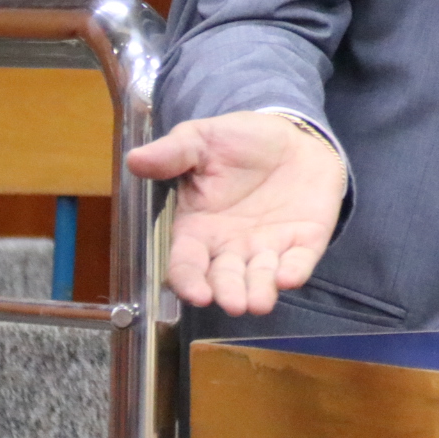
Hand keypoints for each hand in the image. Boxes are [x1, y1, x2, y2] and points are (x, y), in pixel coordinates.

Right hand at [125, 112, 346, 315]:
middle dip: (229, 293)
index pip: (187, 264)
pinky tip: (290, 278)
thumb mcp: (202, 140)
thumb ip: (173, 153)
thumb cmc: (239, 141)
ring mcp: (268, 247)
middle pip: (224, 280)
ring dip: (259, 292)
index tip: (196, 294)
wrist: (292, 134)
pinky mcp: (304, 241)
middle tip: (234, 303)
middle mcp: (231, 247)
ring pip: (260, 279)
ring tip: (258, 303)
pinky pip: (299, 262)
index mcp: (198, 229)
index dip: (189, 281)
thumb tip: (134, 159)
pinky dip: (295, 272)